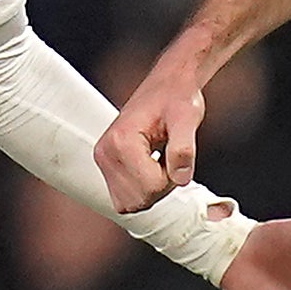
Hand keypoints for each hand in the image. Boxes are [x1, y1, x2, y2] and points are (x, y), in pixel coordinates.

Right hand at [96, 54, 205, 213]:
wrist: (169, 85)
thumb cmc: (178, 98)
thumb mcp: (187, 119)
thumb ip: (183, 148)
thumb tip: (181, 178)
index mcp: (121, 141)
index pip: (150, 188)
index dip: (171, 179)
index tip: (176, 154)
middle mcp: (105, 152)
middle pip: (138, 201)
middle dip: (161, 187)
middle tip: (168, 158)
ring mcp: (103, 160)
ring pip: (129, 204)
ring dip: (151, 191)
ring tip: (159, 162)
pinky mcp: (107, 165)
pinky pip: (124, 198)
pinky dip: (141, 190)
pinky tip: (150, 167)